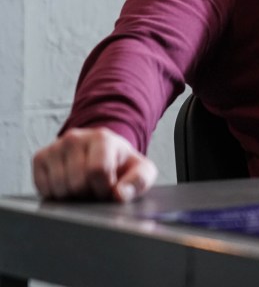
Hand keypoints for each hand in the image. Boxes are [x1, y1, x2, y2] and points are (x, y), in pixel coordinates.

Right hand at [32, 127, 157, 201]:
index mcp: (102, 138)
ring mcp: (56, 146)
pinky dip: (56, 194)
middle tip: (96, 188)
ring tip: (84, 186)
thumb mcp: (141, 170)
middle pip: (77, 183)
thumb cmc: (121, 164)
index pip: (97, 171)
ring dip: (73, 196)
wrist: (102, 153)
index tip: (109, 188)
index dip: (104, 188)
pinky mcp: (40, 157)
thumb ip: (139, 181)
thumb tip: (119, 195)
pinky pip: (43, 188)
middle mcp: (76, 138)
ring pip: (59, 188)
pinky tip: (69, 185)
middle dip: (88, 194)